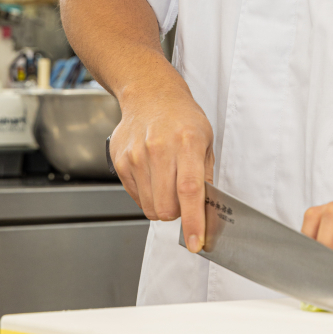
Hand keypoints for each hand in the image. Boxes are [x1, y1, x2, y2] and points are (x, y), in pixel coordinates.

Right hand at [108, 75, 213, 252]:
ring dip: (162, 206)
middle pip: (166, 207)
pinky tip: (153, 173)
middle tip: (183, 199)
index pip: (189, 191)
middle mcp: (159, 149)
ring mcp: (136, 156)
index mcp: (186, 142)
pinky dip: (147, 195)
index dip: (192, 221)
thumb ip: (205, 175)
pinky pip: (136, 198)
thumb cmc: (182, 117)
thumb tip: (205, 210)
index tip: (196, 242)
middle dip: (178, 213)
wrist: (150, 94)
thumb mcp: (205, 139)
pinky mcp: (120, 162)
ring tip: (167, 181)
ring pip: (150, 208)